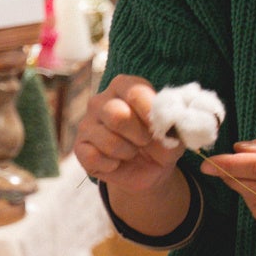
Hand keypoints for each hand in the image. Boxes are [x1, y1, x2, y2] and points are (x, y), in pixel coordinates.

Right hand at [75, 74, 185, 196]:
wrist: (149, 169)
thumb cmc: (161, 142)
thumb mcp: (175, 131)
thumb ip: (174, 122)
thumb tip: (170, 122)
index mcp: (124, 87)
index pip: (135, 92)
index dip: (150, 112)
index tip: (161, 127)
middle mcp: (101, 101)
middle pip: (117, 115)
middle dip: (138, 135)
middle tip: (145, 142)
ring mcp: (87, 124)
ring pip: (107, 140)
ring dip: (127, 152)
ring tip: (132, 152)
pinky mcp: (80, 147)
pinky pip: (94, 157)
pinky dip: (112, 164)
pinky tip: (117, 162)